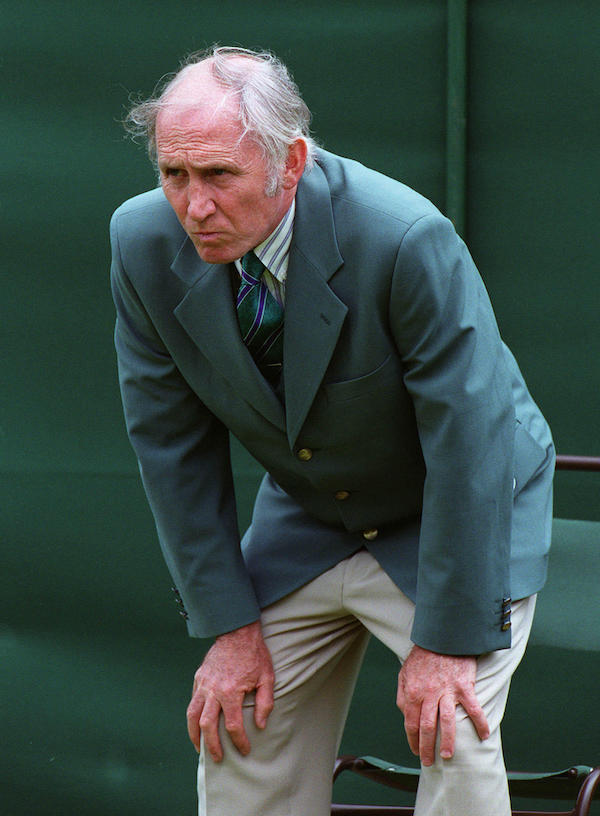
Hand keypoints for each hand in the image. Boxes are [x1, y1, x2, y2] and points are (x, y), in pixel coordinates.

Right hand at [186, 621, 274, 761]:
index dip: (239, 741)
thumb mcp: (267, 677)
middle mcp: (213, 690)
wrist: (237, 631)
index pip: (233, 725)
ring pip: (192, 715)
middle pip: (207, 726)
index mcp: (231, 691)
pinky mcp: (199, 678)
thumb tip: (260, 725)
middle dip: (212, 745)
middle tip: (218, 758)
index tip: (244, 750)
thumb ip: (265, 702)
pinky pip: (192, 701)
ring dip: (195, 735)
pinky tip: (198, 724)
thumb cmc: (254, 654)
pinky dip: (193, 716)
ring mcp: (203, 684)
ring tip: (200, 748)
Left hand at [396, 645, 488, 765]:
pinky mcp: (464, 686)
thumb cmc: (422, 656)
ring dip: (448, 742)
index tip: (415, 751)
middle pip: (427, 727)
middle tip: (429, 761)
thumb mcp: (404, 673)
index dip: (412, 740)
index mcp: (413, 692)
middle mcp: (429, 693)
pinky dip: (480, 723)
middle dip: (427, 748)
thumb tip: (405, 715)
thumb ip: (403, 695)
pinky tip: (484, 736)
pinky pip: (473, 708)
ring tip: (448, 756)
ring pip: (447, 722)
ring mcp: (447, 690)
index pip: (411, 723)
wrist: (441, 636)